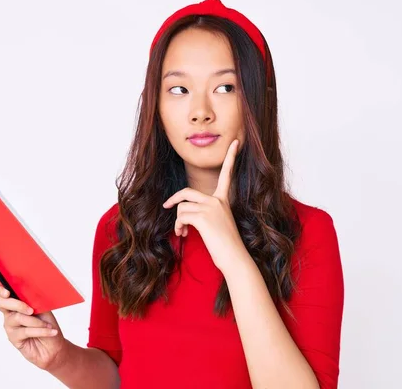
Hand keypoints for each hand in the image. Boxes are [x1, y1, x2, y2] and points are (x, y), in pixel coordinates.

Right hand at [0, 285, 66, 370]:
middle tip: (31, 310)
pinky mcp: (14, 338)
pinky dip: (41, 330)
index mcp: (16, 303)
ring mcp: (10, 326)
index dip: (1, 291)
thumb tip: (29, 292)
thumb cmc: (48, 325)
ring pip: (18, 318)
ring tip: (47, 325)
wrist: (54, 346)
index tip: (8, 292)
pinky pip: (26, 331)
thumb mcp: (43, 308)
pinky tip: (50, 331)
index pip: (1, 294)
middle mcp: (10, 314)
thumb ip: (33, 300)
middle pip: (1, 303)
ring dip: (36, 321)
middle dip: (17, 304)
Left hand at [162, 139, 248, 274]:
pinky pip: (181, 215)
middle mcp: (218, 200)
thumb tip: (182, 217)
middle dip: (174, 199)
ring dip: (178, 221)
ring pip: (182, 207)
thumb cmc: (226, 246)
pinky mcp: (203, 217)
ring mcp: (211, 207)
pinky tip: (184, 234)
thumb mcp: (217, 225)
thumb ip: (204, 214)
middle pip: (187, 192)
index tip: (235, 142)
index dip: (230, 157)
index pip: (227, 174)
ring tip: (183, 232)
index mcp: (223, 200)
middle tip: (166, 207)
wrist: (235, 258)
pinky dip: (179, 226)